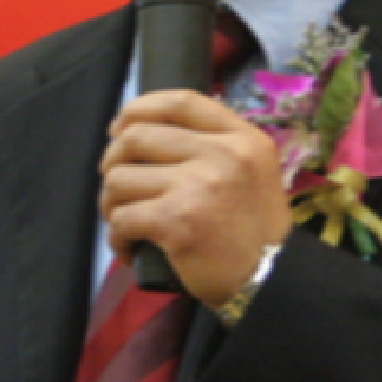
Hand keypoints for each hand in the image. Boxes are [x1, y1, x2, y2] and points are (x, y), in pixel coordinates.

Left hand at [100, 89, 291, 307]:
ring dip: (111, 202)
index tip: (121, 125)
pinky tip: (129, 247)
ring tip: (123, 218)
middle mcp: (222, 153)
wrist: (270, 280)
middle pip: (138, 136)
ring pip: (120, 178)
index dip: (141, 107)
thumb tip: (155, 130)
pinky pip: (122, 219)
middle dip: (113, 160)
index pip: (181, 101)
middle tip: (117, 184)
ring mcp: (198, 185)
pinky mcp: (177, 221)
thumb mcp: (254, 170)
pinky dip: (117, 237)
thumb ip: (218, 145)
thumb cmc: (256, 228)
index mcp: (242, 137)